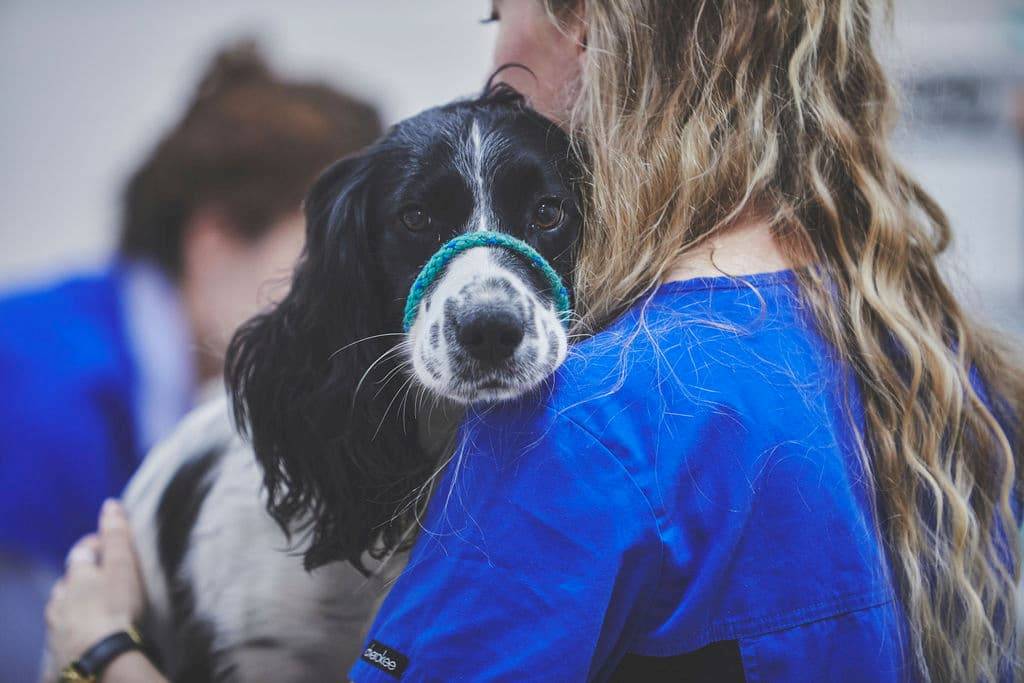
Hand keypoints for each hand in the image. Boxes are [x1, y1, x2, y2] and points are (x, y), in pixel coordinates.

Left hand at [44, 499, 146, 670]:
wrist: (99, 655)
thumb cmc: (114, 606)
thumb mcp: (122, 566)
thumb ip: (116, 536)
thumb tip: (110, 504)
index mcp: (76, 574)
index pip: (82, 551)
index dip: (95, 545)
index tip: (109, 545)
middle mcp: (60, 596)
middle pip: (69, 580)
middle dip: (83, 577)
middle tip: (105, 580)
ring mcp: (56, 623)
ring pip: (63, 606)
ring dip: (76, 603)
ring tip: (95, 609)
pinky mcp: (57, 648)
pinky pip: (64, 631)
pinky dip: (74, 627)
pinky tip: (85, 632)